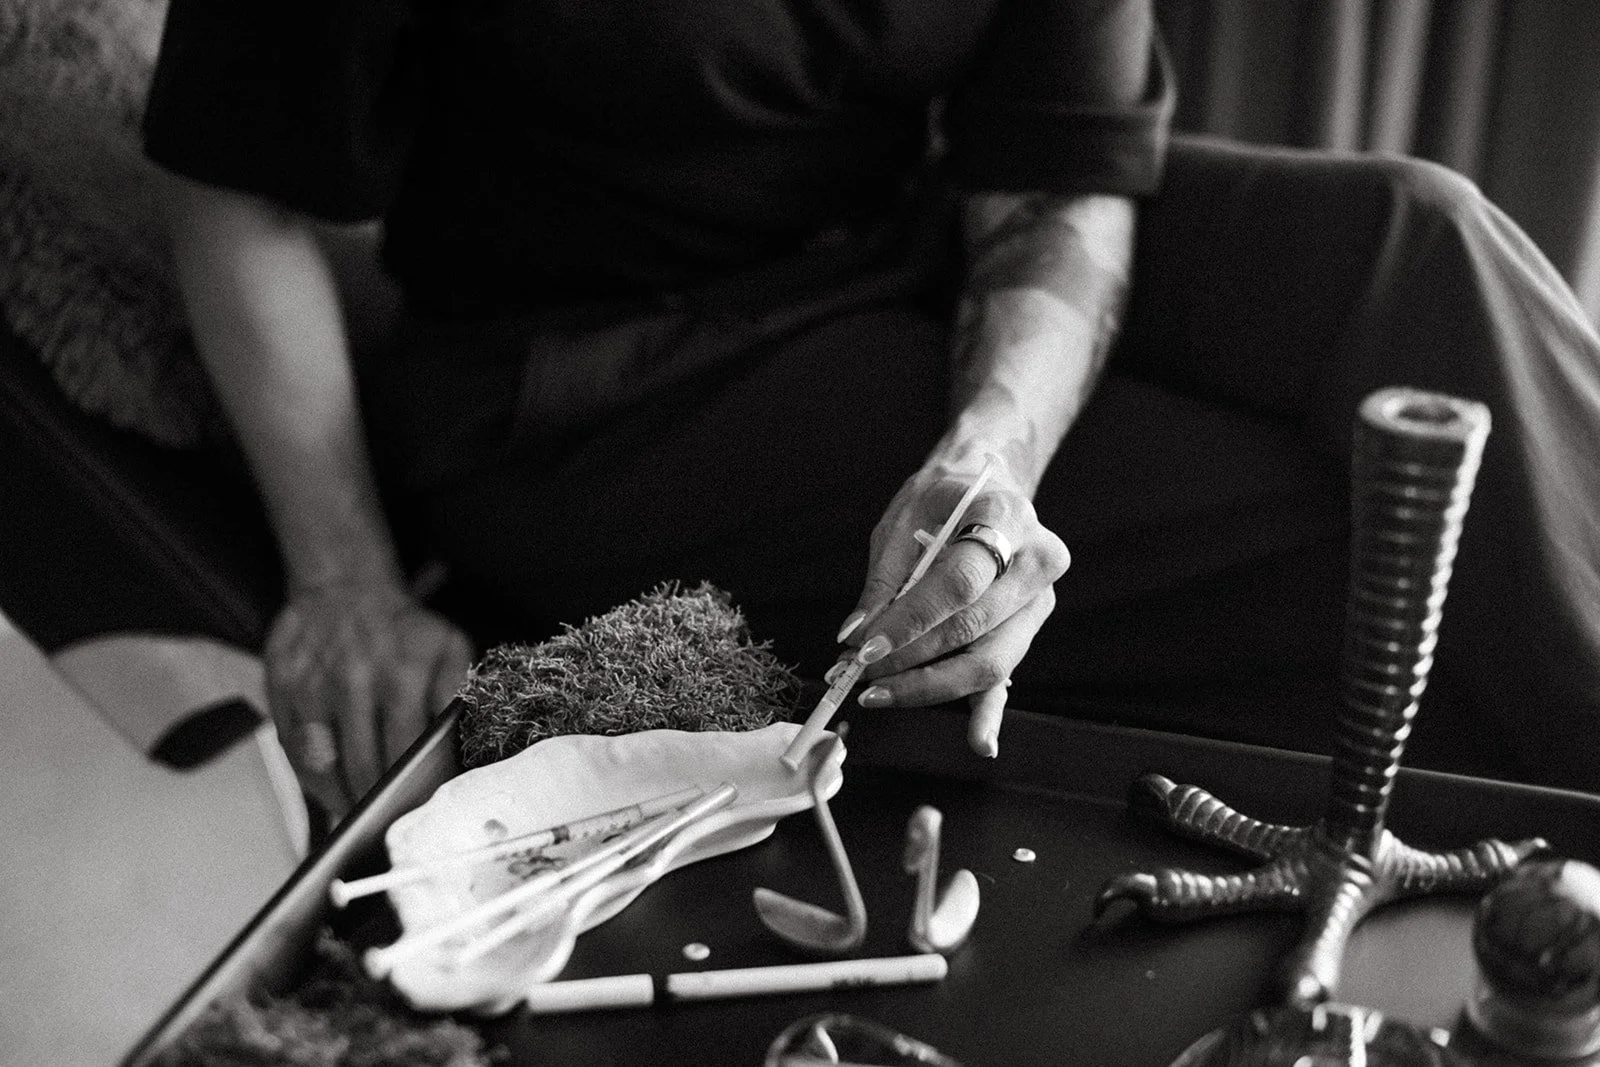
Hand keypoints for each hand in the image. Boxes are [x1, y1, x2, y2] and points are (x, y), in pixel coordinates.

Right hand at [265, 584, 474, 817]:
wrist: (344, 586)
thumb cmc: (400, 627)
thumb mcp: (447, 646)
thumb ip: (456, 691)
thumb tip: (461, 737)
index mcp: (400, 674)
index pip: (405, 750)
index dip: (410, 785)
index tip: (415, 805)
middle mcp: (353, 681)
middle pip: (362, 766)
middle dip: (377, 799)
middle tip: (387, 818)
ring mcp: (311, 686)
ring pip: (322, 766)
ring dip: (340, 797)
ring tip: (358, 812)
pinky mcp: (279, 689)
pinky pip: (290, 750)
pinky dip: (309, 778)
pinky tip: (327, 788)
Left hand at [834, 463, 1070, 756]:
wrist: (988, 488)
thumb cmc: (941, 501)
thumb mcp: (904, 521)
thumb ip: (883, 581)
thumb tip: (854, 637)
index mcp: (1006, 516)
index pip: (958, 584)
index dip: (909, 621)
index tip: (864, 649)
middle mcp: (1037, 561)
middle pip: (974, 629)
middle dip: (910, 659)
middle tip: (858, 673)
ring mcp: (1039, 601)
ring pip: (989, 662)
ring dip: (929, 686)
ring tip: (877, 693)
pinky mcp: (1027, 630)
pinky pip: (1007, 678)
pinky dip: (990, 714)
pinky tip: (980, 743)